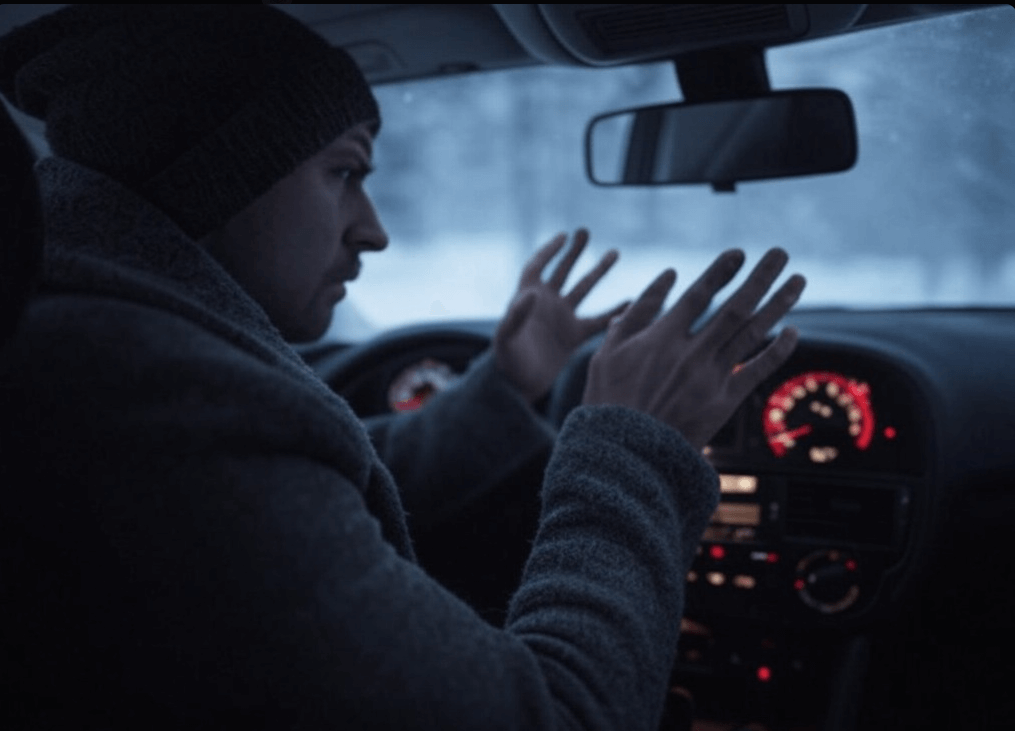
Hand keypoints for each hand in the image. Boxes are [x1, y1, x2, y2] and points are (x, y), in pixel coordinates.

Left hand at [494, 229, 628, 402]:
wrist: (518, 387)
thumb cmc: (507, 362)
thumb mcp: (506, 339)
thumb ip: (516, 315)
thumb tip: (532, 294)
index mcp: (527, 298)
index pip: (537, 266)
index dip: (548, 251)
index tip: (563, 236)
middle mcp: (546, 304)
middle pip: (562, 270)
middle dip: (574, 252)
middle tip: (585, 232)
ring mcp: (562, 319)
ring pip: (583, 289)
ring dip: (597, 271)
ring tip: (615, 252)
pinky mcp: (574, 336)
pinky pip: (598, 320)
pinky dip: (614, 311)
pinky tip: (632, 301)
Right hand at [582, 248, 805, 449]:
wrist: (624, 455)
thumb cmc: (608, 403)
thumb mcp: (606, 354)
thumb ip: (635, 315)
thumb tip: (665, 280)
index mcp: (660, 338)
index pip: (699, 295)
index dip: (720, 272)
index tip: (739, 254)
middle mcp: (691, 353)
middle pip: (734, 307)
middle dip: (760, 277)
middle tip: (780, 253)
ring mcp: (710, 378)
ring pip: (752, 334)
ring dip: (778, 305)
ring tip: (798, 281)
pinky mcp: (723, 402)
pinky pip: (757, 371)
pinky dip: (777, 350)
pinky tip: (793, 331)